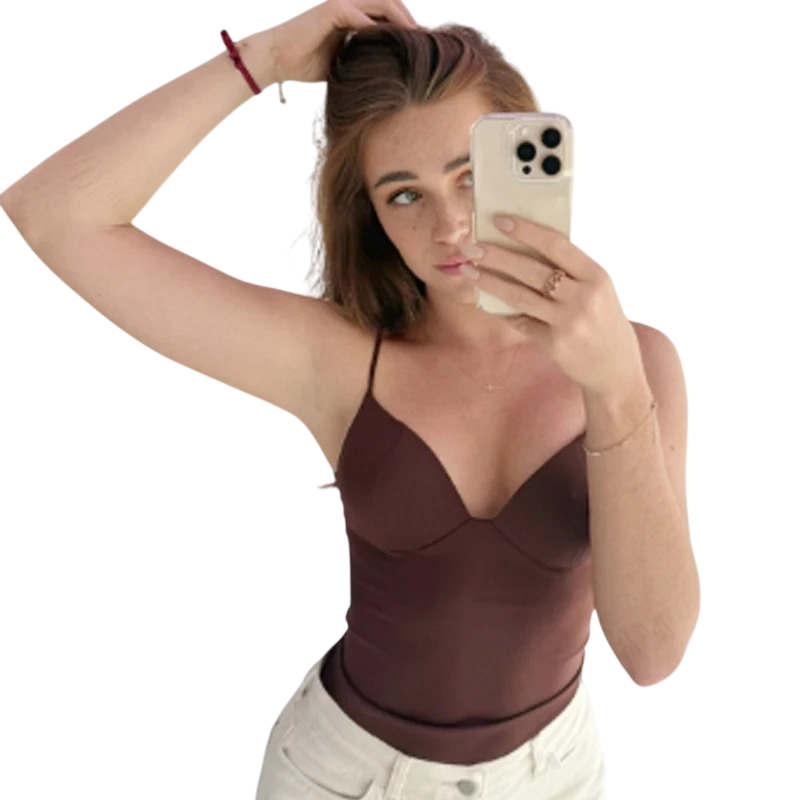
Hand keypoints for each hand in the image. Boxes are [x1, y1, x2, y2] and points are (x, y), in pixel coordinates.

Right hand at [270, 0, 417, 84]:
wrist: (277, 59)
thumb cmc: (306, 62)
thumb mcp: (343, 61)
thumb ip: (362, 57)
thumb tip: (387, 72)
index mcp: (352, 13)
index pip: (386, 12)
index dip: (405, 25)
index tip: (420, 45)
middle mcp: (348, 3)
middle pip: (389, 3)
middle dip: (409, 19)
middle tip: (424, 40)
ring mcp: (341, 3)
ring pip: (381, 3)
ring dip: (401, 19)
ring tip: (415, 38)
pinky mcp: (332, 9)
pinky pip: (362, 15)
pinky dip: (379, 27)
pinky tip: (392, 42)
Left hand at [461, 215, 646, 396]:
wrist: (615, 367)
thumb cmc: (604, 322)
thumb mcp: (599, 290)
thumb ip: (571, 271)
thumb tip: (526, 247)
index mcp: (596, 276)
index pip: (556, 245)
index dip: (526, 231)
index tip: (500, 221)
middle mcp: (582, 297)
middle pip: (531, 270)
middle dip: (497, 256)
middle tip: (471, 247)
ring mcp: (568, 321)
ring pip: (520, 296)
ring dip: (490, 282)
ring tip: (469, 272)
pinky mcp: (554, 343)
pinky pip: (521, 322)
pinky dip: (502, 312)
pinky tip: (485, 303)